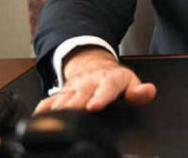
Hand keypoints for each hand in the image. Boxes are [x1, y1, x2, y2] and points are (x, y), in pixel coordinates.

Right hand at [34, 46, 156, 113]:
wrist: (93, 65)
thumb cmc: (114, 79)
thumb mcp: (130, 82)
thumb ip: (139, 91)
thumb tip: (148, 91)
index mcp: (109, 79)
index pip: (106, 88)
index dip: (100, 97)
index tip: (94, 106)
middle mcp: (89, 83)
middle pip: (81, 96)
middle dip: (76, 106)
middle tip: (73, 118)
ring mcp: (73, 88)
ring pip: (63, 99)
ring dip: (59, 109)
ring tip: (55, 122)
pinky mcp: (61, 93)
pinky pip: (49, 102)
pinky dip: (43, 110)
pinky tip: (38, 120)